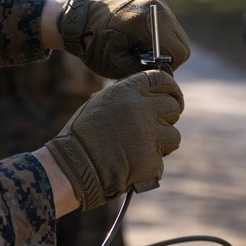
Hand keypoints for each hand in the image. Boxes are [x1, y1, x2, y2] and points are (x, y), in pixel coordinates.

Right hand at [44, 70, 182, 210]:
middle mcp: (140, 108)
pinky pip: (161, 160)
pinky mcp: (152, 160)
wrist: (72, 166)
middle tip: (151, 128)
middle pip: (173, 106)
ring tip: (137, 149)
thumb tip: (148, 95)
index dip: (170, 89)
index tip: (171, 97)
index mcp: (126, 91)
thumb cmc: (82, 135)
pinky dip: (150, 164)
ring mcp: (148, 134)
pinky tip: (131, 165)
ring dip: (160, 143)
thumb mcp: (99, 103)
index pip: (162, 79)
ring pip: (173, 135)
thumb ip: (126, 97)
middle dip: (166, 117)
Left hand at [58, 0, 190, 78]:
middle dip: (166, 58)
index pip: (178, 52)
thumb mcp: (115, 64)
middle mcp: (157, 7)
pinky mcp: (155, 4)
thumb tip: (165, 75)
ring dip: (163, 49)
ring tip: (138, 51)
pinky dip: (160, 40)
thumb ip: (143, 71)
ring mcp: (158, 3)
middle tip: (142, 62)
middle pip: (182, 45)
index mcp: (147, 20)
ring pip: (178, 37)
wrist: (79, 20)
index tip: (146, 69)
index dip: (166, 67)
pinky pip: (169, 29)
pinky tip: (139, 42)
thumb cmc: (93, 43)